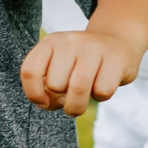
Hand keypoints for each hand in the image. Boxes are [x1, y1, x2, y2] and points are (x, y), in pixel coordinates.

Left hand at [20, 29, 141, 116]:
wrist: (117, 42)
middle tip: (70, 96)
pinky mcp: (115, 59)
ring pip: (77, 90)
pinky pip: (102, 91)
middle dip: (62, 100)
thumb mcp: (58, 64)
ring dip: (78, 106)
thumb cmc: (82, 62)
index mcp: (51, 42)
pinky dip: (101, 97)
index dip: (34, 94)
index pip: (30, 71)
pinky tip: (102, 84)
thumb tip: (47, 103)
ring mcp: (93, 48)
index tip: (45, 102)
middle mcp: (70, 41)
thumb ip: (44, 83)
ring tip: (81, 102)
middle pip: (55, 85)